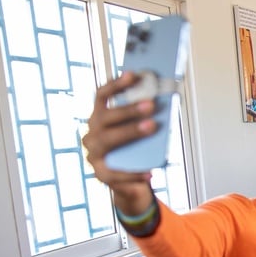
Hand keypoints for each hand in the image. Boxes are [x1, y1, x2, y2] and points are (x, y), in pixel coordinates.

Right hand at [82, 72, 156, 209]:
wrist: (129, 182)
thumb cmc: (135, 152)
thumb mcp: (138, 133)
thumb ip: (143, 120)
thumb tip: (164, 103)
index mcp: (98, 119)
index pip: (101, 96)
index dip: (116, 84)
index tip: (134, 74)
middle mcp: (91, 133)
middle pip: (105, 117)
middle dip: (128, 109)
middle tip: (151, 104)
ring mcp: (93, 154)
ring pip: (108, 139)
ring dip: (130, 131)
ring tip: (152, 127)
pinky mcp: (100, 174)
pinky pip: (115, 173)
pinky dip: (134, 173)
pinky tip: (150, 172)